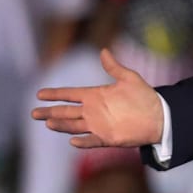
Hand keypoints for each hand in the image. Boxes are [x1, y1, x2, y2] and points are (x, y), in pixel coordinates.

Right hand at [32, 49, 163, 148]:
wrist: (159, 115)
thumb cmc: (144, 96)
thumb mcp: (129, 78)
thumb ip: (114, 67)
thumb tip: (104, 51)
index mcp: (96, 95)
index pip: (70, 94)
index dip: (55, 94)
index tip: (39, 94)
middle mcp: (94, 111)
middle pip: (66, 112)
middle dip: (50, 112)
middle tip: (33, 112)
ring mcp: (99, 125)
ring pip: (74, 126)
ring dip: (61, 125)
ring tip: (48, 123)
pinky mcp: (108, 138)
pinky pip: (91, 141)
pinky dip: (83, 141)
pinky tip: (73, 141)